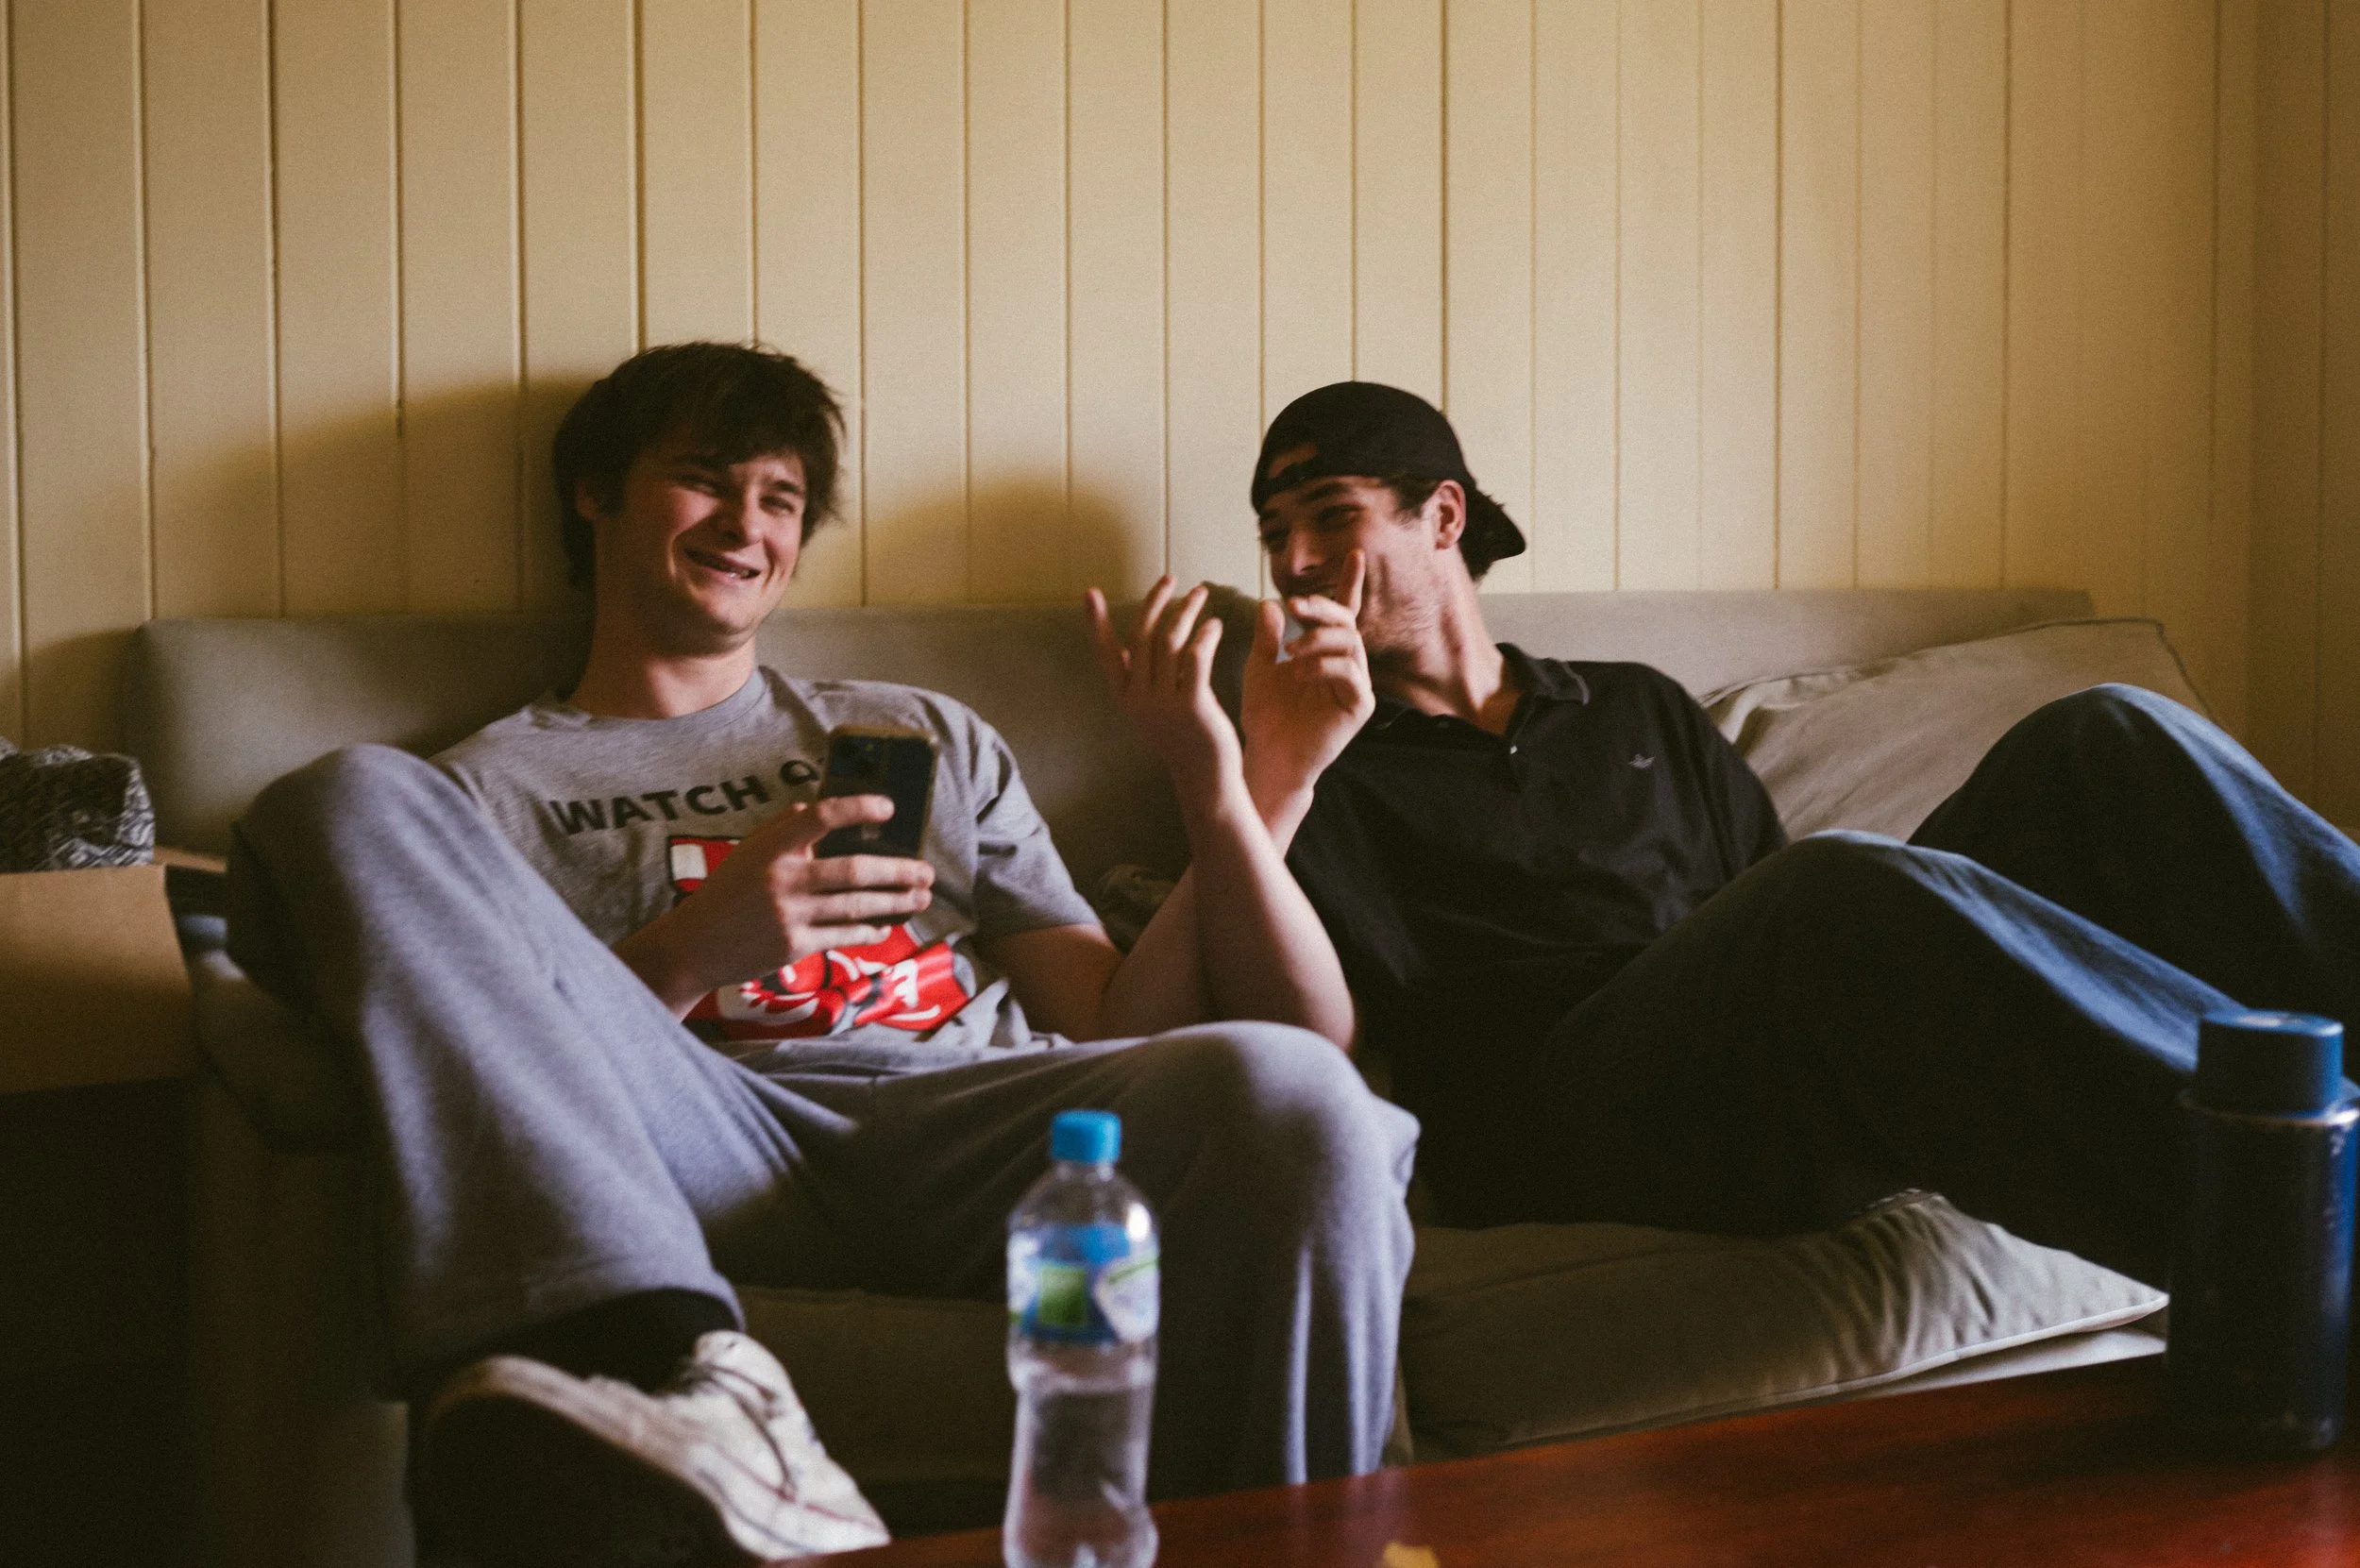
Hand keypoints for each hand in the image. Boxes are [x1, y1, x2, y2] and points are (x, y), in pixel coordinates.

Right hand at [616, 793, 934, 1013]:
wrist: (695, 945)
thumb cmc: (727, 892)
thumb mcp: (748, 852)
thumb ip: (782, 827)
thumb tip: (814, 805)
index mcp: (772, 847)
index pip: (820, 817)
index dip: (858, 809)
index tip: (889, 808)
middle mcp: (783, 878)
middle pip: (855, 870)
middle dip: (899, 871)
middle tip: (926, 871)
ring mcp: (789, 914)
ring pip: (857, 906)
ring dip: (896, 902)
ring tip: (921, 897)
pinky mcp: (793, 945)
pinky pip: (843, 935)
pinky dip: (869, 930)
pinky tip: (885, 926)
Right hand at [1085, 576, 1243, 804]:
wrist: (1205, 777)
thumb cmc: (1185, 738)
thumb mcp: (1156, 706)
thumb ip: (1148, 675)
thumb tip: (1145, 640)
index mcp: (1126, 696)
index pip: (1106, 652)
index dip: (1097, 622)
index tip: (1089, 593)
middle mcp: (1139, 698)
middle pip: (1142, 635)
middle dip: (1154, 601)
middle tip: (1170, 578)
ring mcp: (1163, 702)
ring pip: (1170, 640)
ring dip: (1185, 610)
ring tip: (1201, 593)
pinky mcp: (1192, 705)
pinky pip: (1196, 657)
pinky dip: (1205, 634)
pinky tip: (1214, 624)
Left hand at [1241, 550, 1373, 810]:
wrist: (1269, 756)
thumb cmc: (1266, 716)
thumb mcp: (1261, 669)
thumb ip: (1268, 638)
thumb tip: (1270, 603)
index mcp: (1327, 652)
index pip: (1342, 611)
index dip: (1349, 583)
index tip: (1355, 553)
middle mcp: (1348, 664)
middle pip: (1346, 622)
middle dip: (1321, 609)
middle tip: (1296, 605)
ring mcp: (1358, 685)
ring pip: (1349, 643)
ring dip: (1318, 640)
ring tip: (1290, 652)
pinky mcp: (1361, 706)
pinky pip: (1350, 673)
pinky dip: (1324, 666)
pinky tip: (1299, 673)